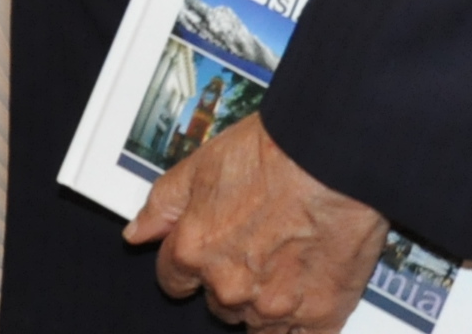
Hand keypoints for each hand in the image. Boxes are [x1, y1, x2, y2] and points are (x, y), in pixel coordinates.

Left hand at [126, 115, 387, 331]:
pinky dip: (301, 323)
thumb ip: (164, 204)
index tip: (207, 256)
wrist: (334, 155)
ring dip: (265, 301)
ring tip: (288, 261)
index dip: (190, 265)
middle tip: (258, 246)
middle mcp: (229, 286)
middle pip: (218, 303)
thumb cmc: (274, 153)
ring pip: (256, 323)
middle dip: (232, 281)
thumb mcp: (200, 165)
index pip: (174, 280)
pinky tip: (308, 295)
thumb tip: (137, 232)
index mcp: (195, 251)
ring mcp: (274, 306)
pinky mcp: (319, 315)